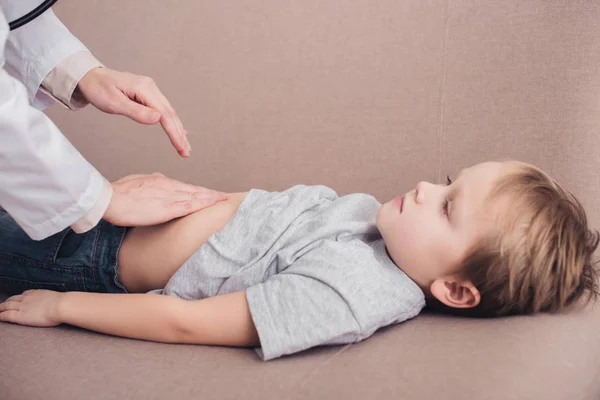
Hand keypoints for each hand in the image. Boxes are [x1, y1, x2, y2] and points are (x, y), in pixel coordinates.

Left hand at [0, 290, 63, 326]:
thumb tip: (63, 302)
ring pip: (7, 306)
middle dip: (6, 302)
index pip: (24, 294)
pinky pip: (6, 315)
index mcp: (37, 293)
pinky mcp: (20, 316)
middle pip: (13, 299)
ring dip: (0, 308)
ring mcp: (22, 307)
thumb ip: (56, 300)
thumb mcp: (59, 298)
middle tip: (2, 305)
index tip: (16, 299)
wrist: (61, 305)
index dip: (18, 297)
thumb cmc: (64, 303)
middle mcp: (27, 298)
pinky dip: (0, 315)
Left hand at [77, 67, 190, 156]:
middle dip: (179, 134)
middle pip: (171, 114)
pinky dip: (172, 123)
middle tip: (186, 153)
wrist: (88, 76)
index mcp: (144, 88)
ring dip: (178, 130)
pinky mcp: (148, 94)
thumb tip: (157, 120)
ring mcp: (151, 90)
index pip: (165, 114)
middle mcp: (151, 87)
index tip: (180, 148)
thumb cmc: (97, 89)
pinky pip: (164, 110)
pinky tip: (179, 131)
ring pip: (169, 113)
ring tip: (185, 147)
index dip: (174, 133)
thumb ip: (136, 112)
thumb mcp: (113, 103)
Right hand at [103, 173, 228, 226]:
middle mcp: (169, 187)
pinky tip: (214, 204)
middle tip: (226, 197)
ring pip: (196, 196)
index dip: (200, 191)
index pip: (186, 187)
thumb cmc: (118, 193)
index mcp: (161, 182)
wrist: (109, 198)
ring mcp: (169, 196)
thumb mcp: (138, 183)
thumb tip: (159, 181)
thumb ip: (151, 184)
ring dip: (212, 198)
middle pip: (195, 191)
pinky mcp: (167, 207)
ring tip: (226, 200)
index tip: (211, 194)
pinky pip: (190, 205)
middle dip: (211, 194)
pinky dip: (204, 204)